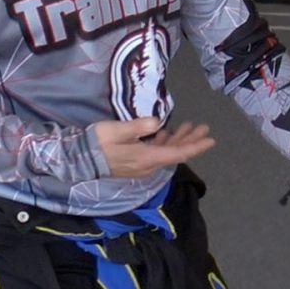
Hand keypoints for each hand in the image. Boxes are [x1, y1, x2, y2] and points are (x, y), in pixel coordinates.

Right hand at [94, 118, 214, 177]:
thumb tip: (157, 123)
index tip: (210, 140)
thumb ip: (139, 126)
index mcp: (147, 158)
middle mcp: (148, 165)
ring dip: (178, 139)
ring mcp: (141, 165)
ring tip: (189, 126)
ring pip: (166, 152)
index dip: (195, 146)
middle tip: (203, 127)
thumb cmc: (98, 142)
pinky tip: (166, 132)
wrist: (79, 159)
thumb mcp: (118, 130)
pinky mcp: (135, 162)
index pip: (178, 153)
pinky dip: (165, 142)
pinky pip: (156, 153)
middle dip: (190, 140)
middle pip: (175, 153)